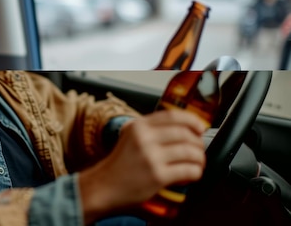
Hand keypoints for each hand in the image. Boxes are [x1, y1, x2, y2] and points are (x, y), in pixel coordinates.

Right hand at [77, 110, 206, 222]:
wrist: (104, 186)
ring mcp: (151, 157)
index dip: (192, 121)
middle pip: (185, 134)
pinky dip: (195, 173)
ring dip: (199, 159)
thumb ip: (151, 130)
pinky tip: (191, 174)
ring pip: (190, 152)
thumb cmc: (120, 165)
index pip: (173, 116)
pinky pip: (188, 170)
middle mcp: (144, 138)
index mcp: (138, 126)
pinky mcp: (157, 176)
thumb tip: (185, 129)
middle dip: (198, 143)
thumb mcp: (130, 138)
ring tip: (197, 164)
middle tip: (198, 150)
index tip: (200, 128)